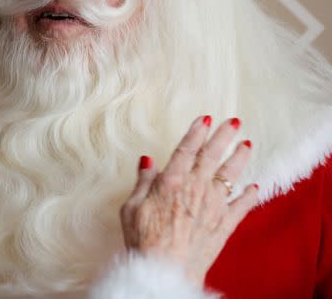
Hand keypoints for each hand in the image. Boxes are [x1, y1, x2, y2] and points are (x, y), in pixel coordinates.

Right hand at [120, 116, 258, 286]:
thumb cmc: (143, 239)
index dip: (197, 131)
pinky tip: (255, 187)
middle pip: (212, 156)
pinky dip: (250, 196)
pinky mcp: (224, 225)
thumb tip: (148, 161)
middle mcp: (196, 188)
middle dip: (224, 136)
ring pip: (231, 176)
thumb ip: (143, 181)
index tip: (206, 117)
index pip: (187, 148)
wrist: (164, 269)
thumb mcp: (131, 206)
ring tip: (247, 145)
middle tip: (234, 122)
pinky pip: (241, 206)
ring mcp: (213, 206)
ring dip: (239, 158)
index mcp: (172, 180)